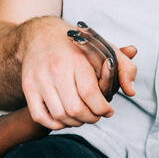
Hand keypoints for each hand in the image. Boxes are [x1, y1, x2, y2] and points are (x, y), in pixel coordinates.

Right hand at [18, 16, 137, 129]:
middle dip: (91, 118)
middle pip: (75, 109)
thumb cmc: (76, 44)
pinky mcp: (28, 87)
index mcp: (76, 59)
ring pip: (59, 115)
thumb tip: (131, 91)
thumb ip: (124, 67)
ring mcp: (39, 79)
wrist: (39, 33)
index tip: (108, 110)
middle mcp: (55, 69)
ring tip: (82, 116)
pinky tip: (63, 118)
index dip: (103, 109)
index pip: (90, 95)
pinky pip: (40, 116)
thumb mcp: (104, 48)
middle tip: (96, 114)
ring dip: (75, 122)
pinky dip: (54, 123)